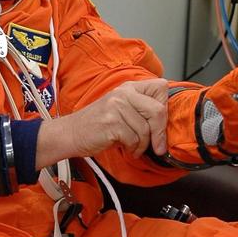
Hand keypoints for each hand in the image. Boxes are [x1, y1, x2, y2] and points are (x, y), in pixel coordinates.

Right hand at [35, 78, 168, 166]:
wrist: (71, 134)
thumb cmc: (98, 125)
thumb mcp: (121, 109)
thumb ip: (141, 109)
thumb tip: (166, 122)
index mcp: (129, 87)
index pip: (161, 88)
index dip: (165, 107)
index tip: (161, 124)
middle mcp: (124, 93)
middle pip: (158, 110)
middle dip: (160, 132)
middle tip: (158, 146)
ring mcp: (117, 106)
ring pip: (146, 129)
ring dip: (143, 144)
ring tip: (134, 147)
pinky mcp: (111, 122)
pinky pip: (134, 138)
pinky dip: (133, 148)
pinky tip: (127, 149)